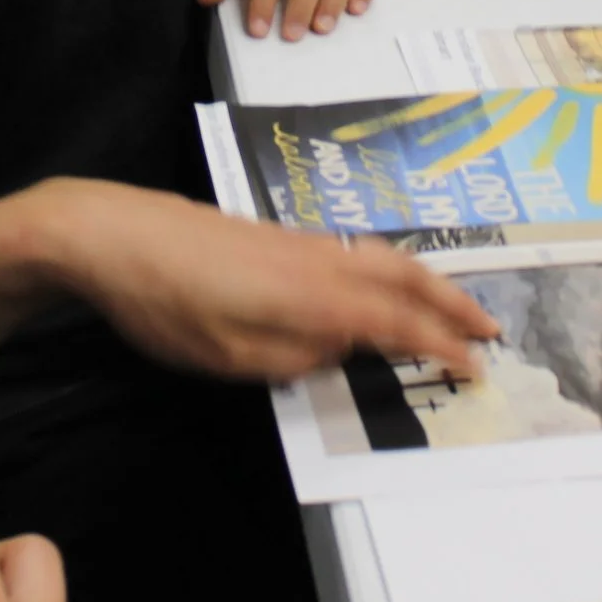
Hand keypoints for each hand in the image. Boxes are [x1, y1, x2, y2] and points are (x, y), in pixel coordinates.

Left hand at [38, 179, 498, 380]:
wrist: (111, 234)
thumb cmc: (165, 304)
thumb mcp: (232, 357)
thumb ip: (296, 358)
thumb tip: (340, 349)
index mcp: (315, 296)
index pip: (397, 323)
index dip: (441, 346)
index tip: (478, 367)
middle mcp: (317, 261)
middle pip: (403, 276)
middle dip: (451, 302)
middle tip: (489, 326)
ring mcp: (295, 242)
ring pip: (379, 257)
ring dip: (424, 282)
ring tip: (450, 302)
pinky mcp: (272, 235)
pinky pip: (352, 251)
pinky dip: (386, 268)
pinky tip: (378, 279)